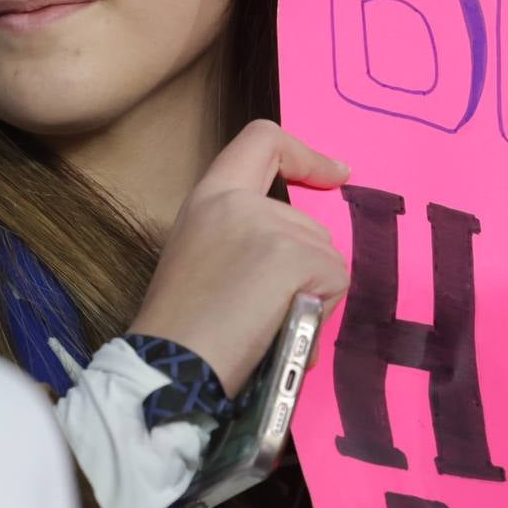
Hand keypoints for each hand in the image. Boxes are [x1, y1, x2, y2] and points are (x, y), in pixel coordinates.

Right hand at [128, 120, 350, 396]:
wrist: (172, 367)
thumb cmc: (182, 331)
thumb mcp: (199, 256)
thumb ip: (241, 238)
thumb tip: (297, 260)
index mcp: (210, 197)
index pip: (262, 140)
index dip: (305, 155)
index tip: (335, 174)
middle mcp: (239, 202)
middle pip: (309, 223)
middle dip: (305, 268)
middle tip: (265, 309)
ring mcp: (270, 226)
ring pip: (326, 255)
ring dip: (312, 293)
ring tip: (267, 322)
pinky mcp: (295, 258)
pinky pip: (335, 280)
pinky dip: (322, 309)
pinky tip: (284, 326)